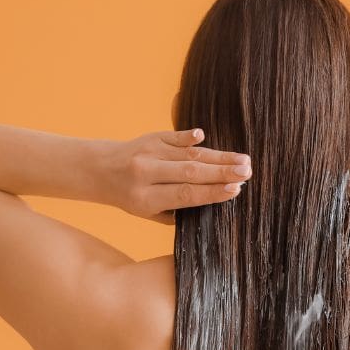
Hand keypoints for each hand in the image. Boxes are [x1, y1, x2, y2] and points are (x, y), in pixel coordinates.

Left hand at [100, 127, 251, 224]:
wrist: (102, 171)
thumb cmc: (132, 198)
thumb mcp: (148, 213)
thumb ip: (177, 211)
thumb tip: (214, 200)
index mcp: (146, 198)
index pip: (185, 194)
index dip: (211, 191)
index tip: (235, 189)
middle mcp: (146, 173)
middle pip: (190, 172)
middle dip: (221, 172)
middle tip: (247, 172)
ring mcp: (148, 152)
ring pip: (188, 154)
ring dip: (218, 156)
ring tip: (243, 160)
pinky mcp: (151, 137)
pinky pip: (174, 137)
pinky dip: (189, 137)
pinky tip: (204, 136)